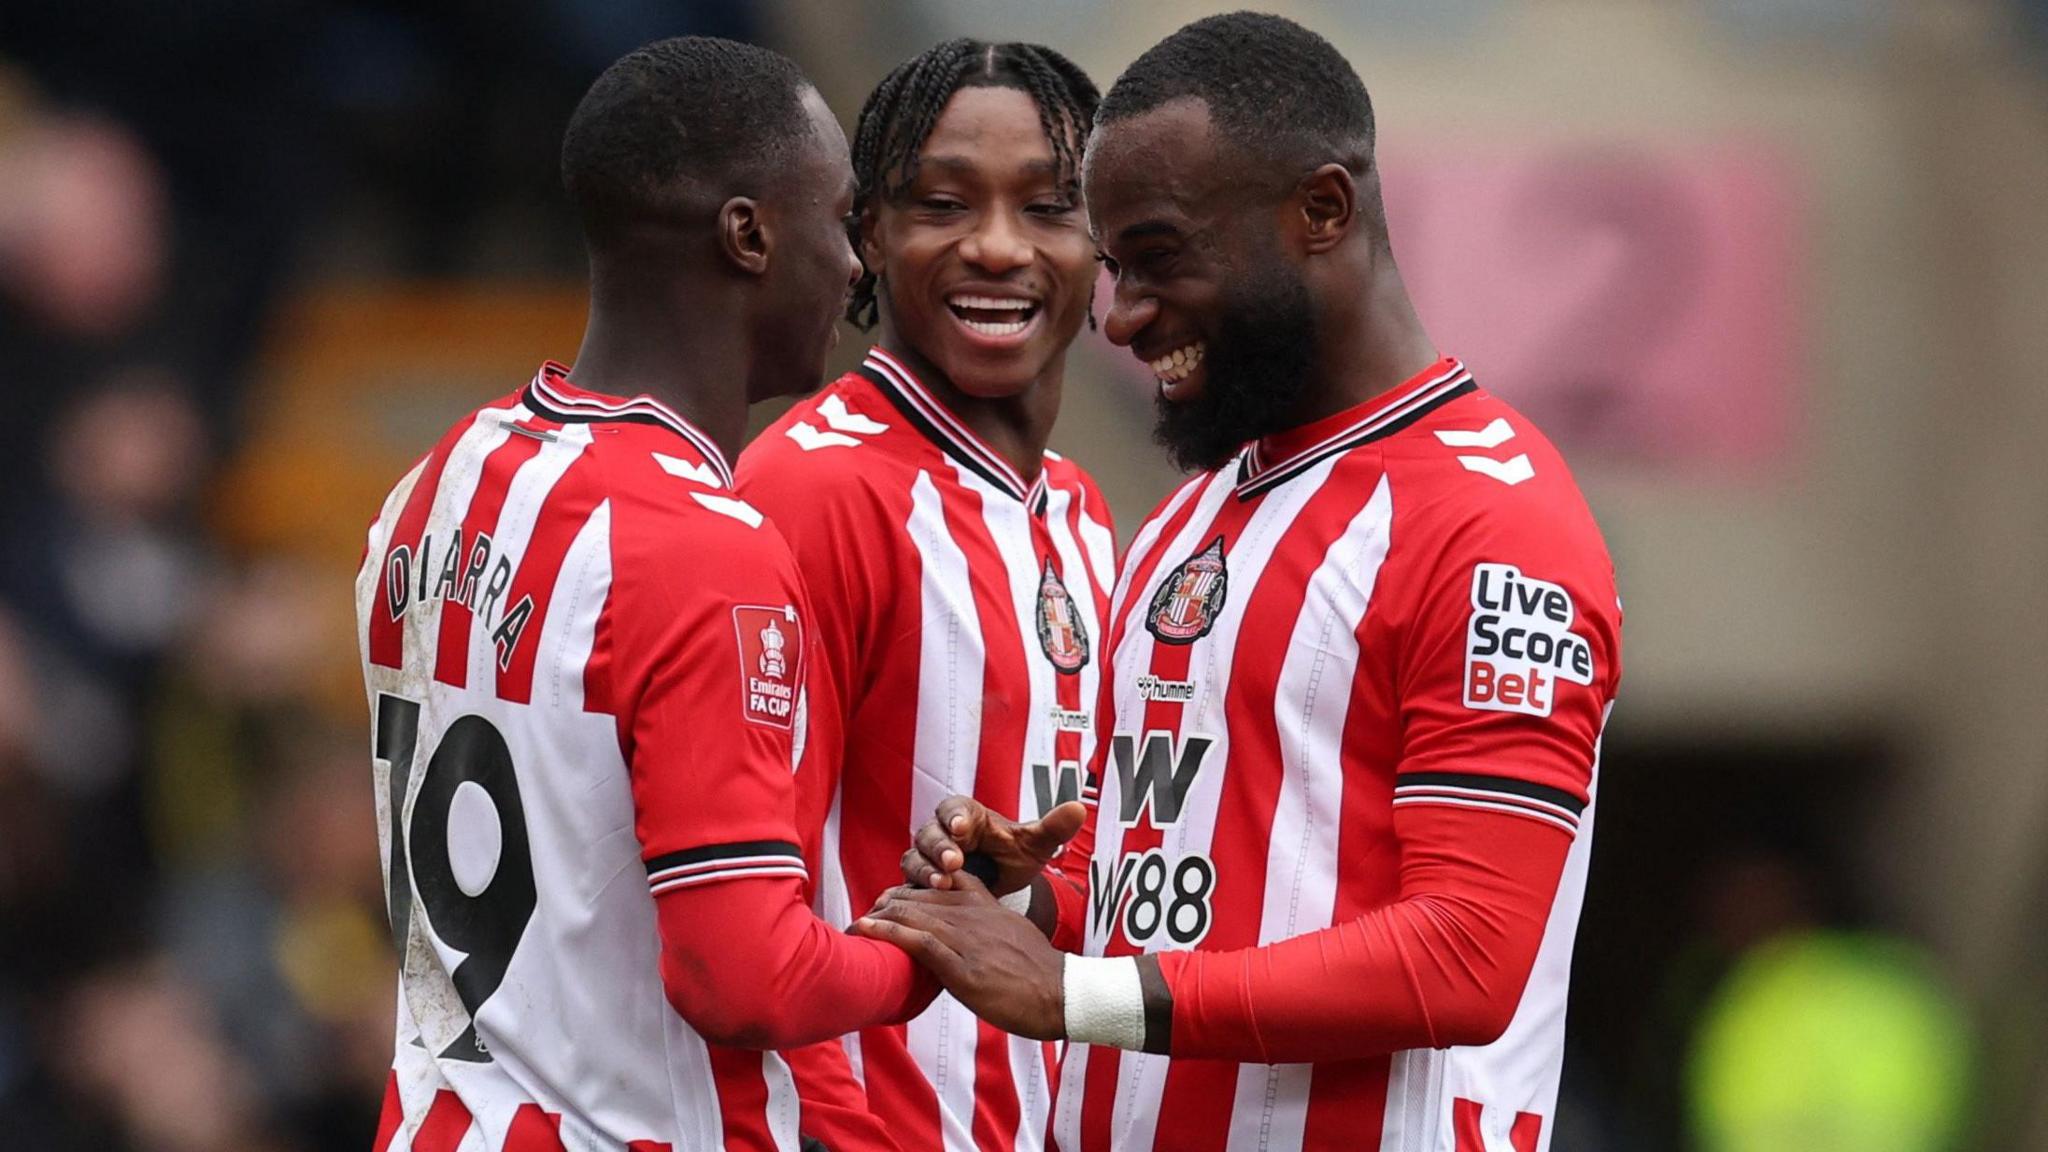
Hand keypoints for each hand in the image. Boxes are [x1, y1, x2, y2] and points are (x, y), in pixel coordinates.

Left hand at [853, 871, 1065, 1040]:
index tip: (893, 897)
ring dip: (881, 914)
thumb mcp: (1014, 934)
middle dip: (890, 901)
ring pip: (916, 914)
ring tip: (859, 920)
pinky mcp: (963, 969)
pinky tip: (867, 928)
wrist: (1063, 995)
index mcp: (987, 906)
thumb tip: (970, 932)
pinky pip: (920, 942)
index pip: (943, 884)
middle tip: (868, 910)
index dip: (914, 888)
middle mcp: (974, 916)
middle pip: (922, 896)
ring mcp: (968, 942)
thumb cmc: (1039, 972)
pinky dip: (889, 932)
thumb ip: (989, 925)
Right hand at [901, 795, 1085, 895]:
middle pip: (930, 832)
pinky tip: (926, 900)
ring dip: (926, 868)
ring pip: (916, 855)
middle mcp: (943, 832)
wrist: (1002, 884)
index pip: (955, 808)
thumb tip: (1079, 807)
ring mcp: (928, 857)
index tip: (961, 827)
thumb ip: (1054, 827)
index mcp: (969, 815)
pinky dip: (915, 887)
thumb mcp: (1036, 844)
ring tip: (942, 883)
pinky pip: (909, 880)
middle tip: (953, 861)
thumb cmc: (1015, 856)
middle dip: (940, 846)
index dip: (955, 816)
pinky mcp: (921, 880)